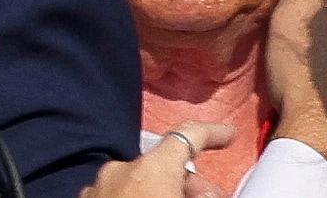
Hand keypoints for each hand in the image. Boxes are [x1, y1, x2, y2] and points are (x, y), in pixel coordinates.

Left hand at [79, 121, 234, 197]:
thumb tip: (211, 197)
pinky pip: (119, 197)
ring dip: (163, 194)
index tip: (228, 136)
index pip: (189, 136)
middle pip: (164, 165)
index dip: (213, 134)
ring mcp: (98, 192)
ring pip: (140, 183)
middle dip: (191, 183)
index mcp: (151, 168)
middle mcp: (121, 171)